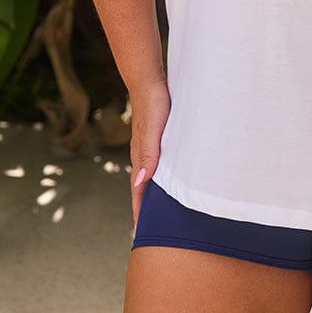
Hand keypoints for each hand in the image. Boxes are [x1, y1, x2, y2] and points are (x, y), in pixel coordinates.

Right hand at [129, 79, 170, 228]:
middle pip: (143, 188)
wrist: (149, 80)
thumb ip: (147, 156)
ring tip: (166, 211)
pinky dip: (164, 177)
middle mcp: (143, 156)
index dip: (141, 212)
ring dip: (157, 193)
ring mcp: (149, 147)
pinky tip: (173, 178)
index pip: (138, 192)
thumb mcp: (152, 131)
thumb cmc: (153, 105)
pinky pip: (160, 163)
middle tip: (157, 230)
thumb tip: (141, 183)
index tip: (144, 232)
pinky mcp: (158, 138)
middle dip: (148, 208)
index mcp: (140, 157)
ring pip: (152, 176)